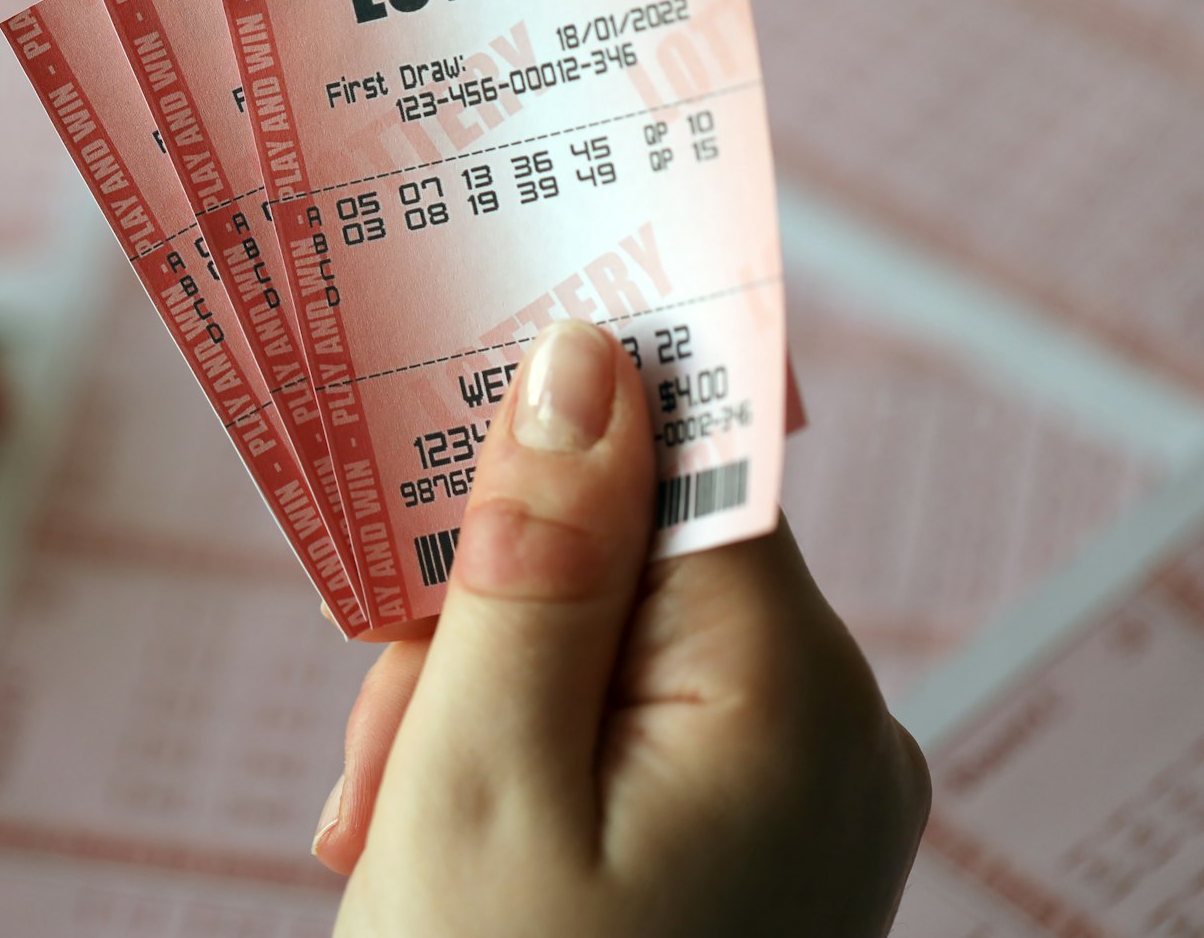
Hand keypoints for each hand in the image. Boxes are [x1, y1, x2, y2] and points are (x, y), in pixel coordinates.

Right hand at [315, 321, 927, 936]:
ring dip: (473, 705)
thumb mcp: (479, 772)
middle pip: (624, 563)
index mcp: (793, 693)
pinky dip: (517, 761)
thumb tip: (583, 363)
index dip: (542, 446)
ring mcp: (794, 800)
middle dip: (477, 622)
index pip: (677, 464)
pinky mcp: (747, 846)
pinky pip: (622, 735)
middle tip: (382, 743)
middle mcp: (827, 731)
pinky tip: (438, 842)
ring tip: (390, 826)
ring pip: (603, 650)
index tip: (426, 446)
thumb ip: (536, 554)